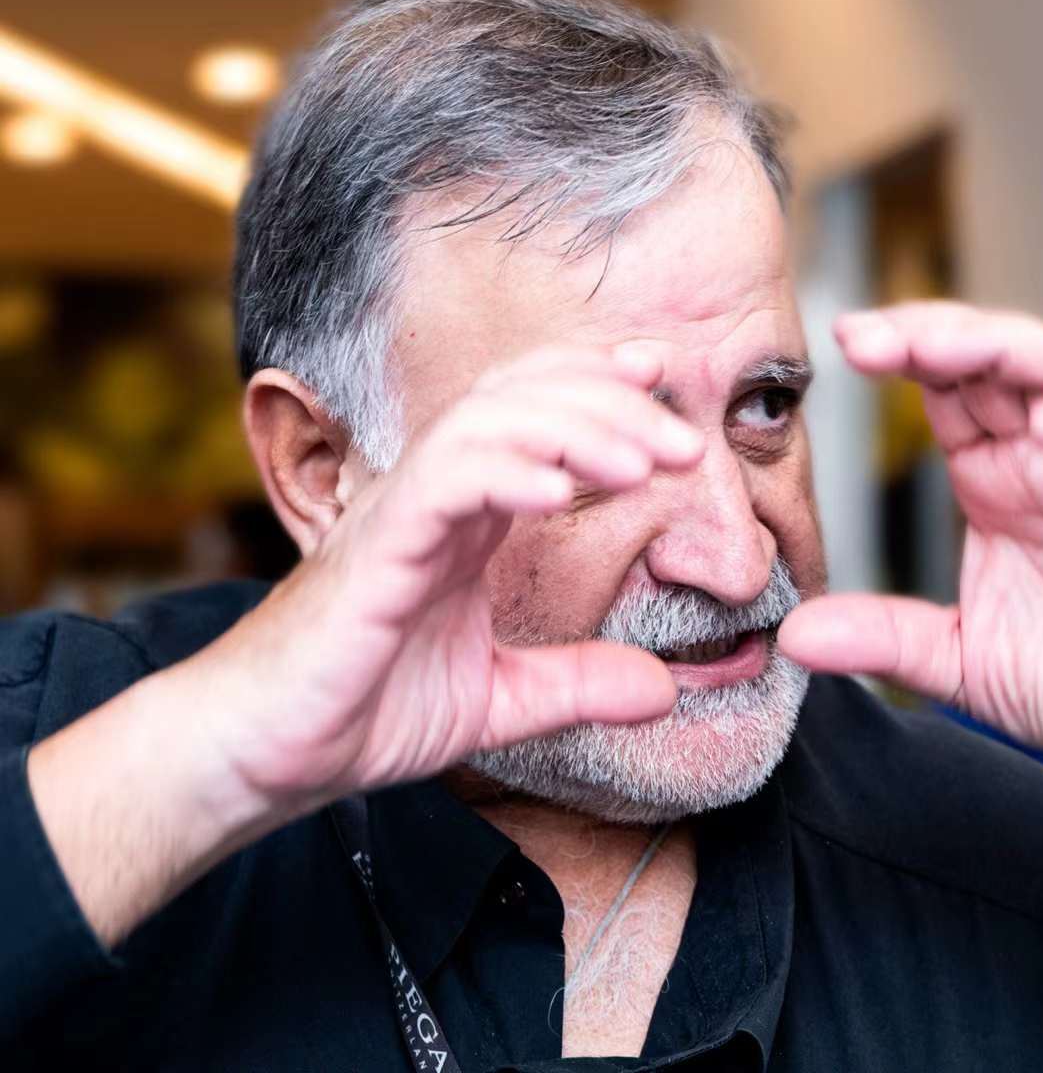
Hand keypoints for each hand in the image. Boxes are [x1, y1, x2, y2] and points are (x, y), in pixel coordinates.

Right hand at [203, 343, 701, 813]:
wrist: (267, 752)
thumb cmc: (364, 710)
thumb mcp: (499, 698)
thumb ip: (578, 685)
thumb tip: (664, 691)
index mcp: (466, 517)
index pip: (532, 416)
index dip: (597, 386)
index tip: (663, 381)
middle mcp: (434, 496)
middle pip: (524, 402)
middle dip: (611, 406)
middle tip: (686, 441)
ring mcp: (401, 512)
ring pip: (489, 425)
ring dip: (575, 430)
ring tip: (645, 464)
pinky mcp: (374, 546)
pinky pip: (442, 482)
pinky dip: (503, 473)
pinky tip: (556, 492)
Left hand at [779, 301, 1042, 766]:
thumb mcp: (953, 659)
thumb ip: (880, 637)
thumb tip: (792, 636)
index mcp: (993, 478)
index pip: (946, 386)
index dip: (901, 352)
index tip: (844, 340)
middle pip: (994, 358)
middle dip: (932, 332)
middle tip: (866, 335)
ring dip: (1002, 349)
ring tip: (938, 347)